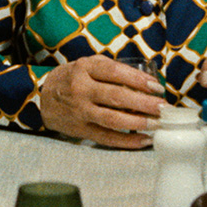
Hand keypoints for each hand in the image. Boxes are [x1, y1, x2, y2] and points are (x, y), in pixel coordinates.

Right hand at [40, 55, 163, 148]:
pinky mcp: (80, 129)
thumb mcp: (88, 65)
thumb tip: (147, 83)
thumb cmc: (73, 78)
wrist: (43, 97)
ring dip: (138, 123)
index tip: (157, 87)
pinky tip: (144, 140)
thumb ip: (113, 70)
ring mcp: (80, 111)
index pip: (114, 72)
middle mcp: (81, 89)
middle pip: (116, 97)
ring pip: (112, 119)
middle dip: (143, 103)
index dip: (138, 80)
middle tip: (163, 108)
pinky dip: (127, 142)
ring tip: (157, 124)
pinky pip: (106, 138)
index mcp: (85, 68)